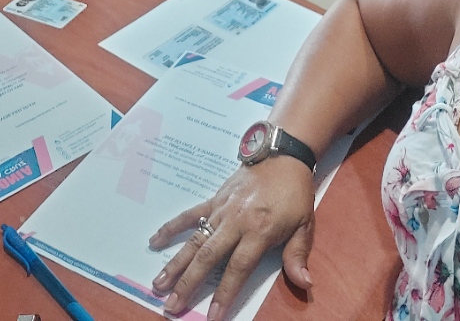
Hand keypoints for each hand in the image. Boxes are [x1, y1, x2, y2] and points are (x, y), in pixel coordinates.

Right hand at [148, 157, 314, 320]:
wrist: (283, 155)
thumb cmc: (295, 193)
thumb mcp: (304, 225)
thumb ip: (297, 255)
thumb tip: (304, 284)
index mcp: (259, 231)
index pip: (238, 268)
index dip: (225, 293)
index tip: (213, 316)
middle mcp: (236, 222)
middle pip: (208, 257)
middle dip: (188, 284)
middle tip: (171, 306)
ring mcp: (221, 210)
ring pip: (195, 240)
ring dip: (175, 263)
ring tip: (158, 283)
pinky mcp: (214, 199)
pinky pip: (190, 215)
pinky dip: (172, 228)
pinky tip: (155, 241)